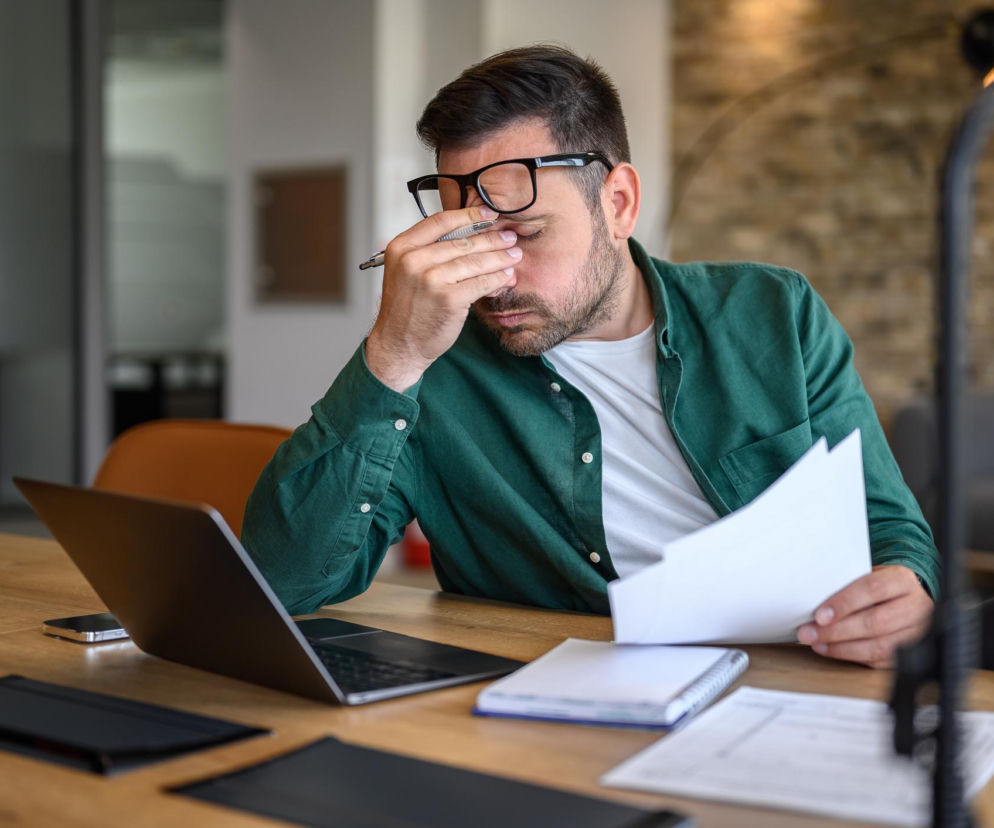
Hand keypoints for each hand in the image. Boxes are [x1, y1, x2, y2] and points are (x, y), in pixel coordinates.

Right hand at [365, 206, 520, 391]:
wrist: (399, 344)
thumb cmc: (406, 310)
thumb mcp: (407, 272)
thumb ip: (430, 252)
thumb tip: (469, 235)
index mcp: (402, 247)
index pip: (441, 221)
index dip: (469, 215)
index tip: (488, 213)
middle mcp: (414, 260)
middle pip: (462, 242)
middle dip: (491, 238)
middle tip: (509, 237)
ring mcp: (431, 280)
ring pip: (475, 262)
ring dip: (499, 258)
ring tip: (514, 256)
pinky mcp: (448, 299)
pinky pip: (481, 283)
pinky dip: (497, 279)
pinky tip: (506, 276)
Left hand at [797, 564, 933, 668]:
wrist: (912, 595)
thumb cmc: (882, 584)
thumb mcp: (869, 574)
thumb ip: (849, 585)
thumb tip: (815, 603)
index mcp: (902, 580)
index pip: (873, 590)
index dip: (844, 603)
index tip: (819, 615)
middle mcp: (915, 607)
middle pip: (875, 623)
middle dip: (837, 631)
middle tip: (809, 633)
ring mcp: (917, 632)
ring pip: (879, 646)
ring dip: (842, 648)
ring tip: (817, 644)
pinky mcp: (913, 652)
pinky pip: (881, 661)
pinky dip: (853, 657)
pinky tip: (833, 651)